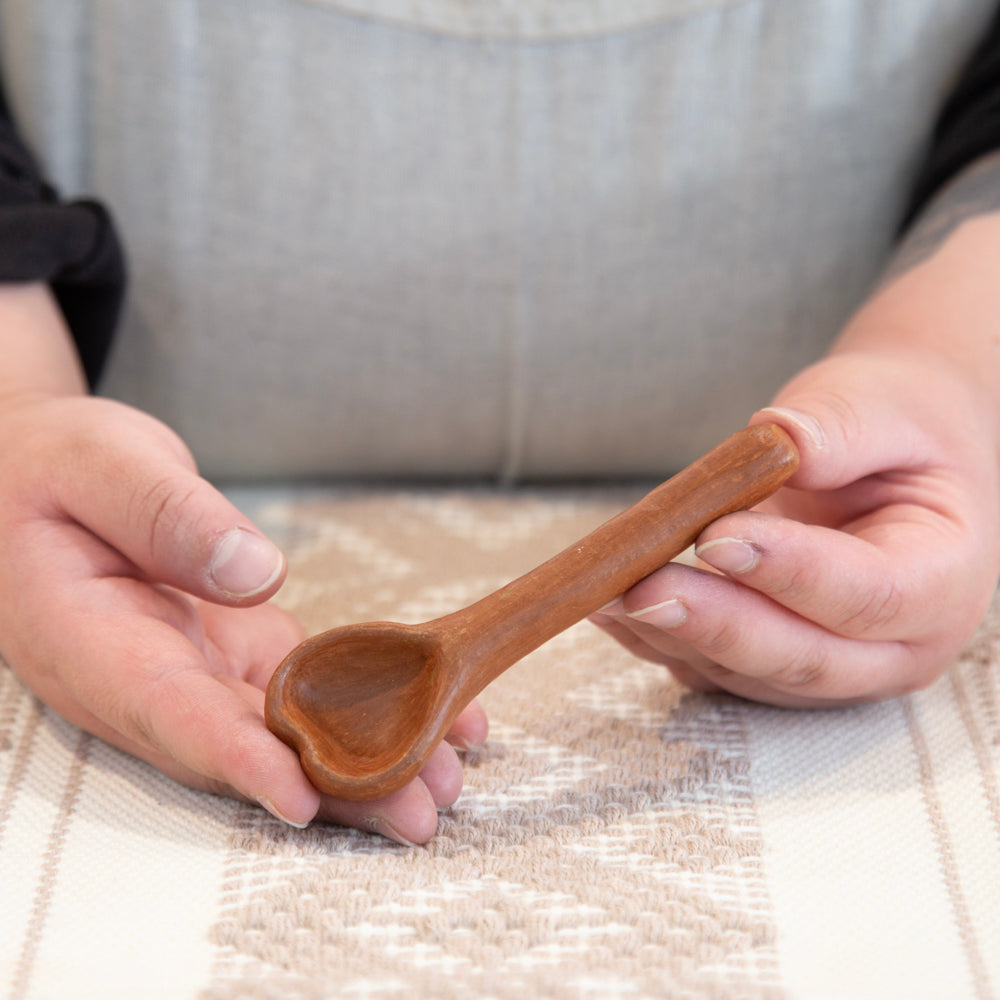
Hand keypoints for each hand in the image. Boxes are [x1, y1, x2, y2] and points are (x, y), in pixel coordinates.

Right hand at [0, 394, 486, 843]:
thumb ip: (167, 516)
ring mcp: (196, 668)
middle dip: (331, 785)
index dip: (239, 759)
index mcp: (91, 641)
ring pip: (282, 728)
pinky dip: (366, 706)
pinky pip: (305, 689)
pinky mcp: (236, 650)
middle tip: (417, 810)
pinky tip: (431, 713)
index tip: (305, 795)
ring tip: (446, 774)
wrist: (39, 477)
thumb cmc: (56, 467)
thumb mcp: (99, 464)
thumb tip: (253, 571)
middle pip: (243, 745)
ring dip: (362, 759)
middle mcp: (145, 677)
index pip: (170, 712)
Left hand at [592, 350, 999, 705]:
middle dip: (718, 626)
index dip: (789, 573)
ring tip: (605, 592)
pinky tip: (609, 607)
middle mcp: (895, 646)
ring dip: (674, 638)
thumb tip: (781, 443)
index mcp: (942, 579)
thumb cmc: (892, 428)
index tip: (715, 537)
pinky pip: (713, 670)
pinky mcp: (775, 665)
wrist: (886, 458)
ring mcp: (834, 668)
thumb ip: (838, 425)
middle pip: (805, 659)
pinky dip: (657, 643)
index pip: (869, 595)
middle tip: (643, 590)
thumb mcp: (879, 404)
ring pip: (750, 674)